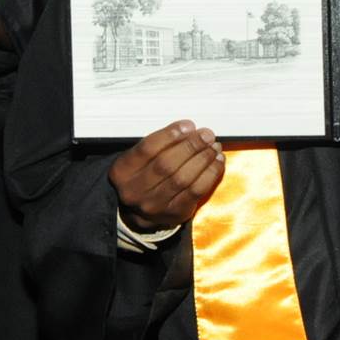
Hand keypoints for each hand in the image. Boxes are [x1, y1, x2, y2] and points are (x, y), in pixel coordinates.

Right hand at [110, 120, 224, 231]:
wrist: (139, 211)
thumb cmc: (143, 176)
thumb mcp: (139, 158)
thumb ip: (160, 143)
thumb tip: (190, 130)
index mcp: (122, 172)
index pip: (147, 149)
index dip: (170, 135)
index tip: (188, 126)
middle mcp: (135, 191)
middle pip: (167, 164)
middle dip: (191, 146)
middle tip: (206, 134)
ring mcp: (155, 206)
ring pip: (184, 179)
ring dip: (203, 159)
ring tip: (213, 146)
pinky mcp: (175, 214)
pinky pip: (197, 192)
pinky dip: (211, 174)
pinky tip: (217, 161)